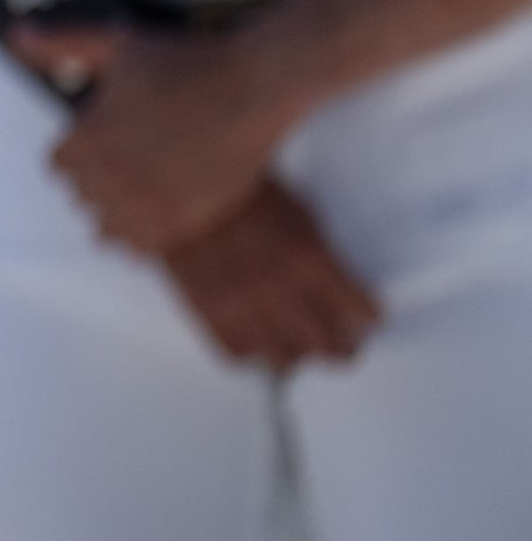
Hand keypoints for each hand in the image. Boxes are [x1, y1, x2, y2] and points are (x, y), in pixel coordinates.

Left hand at [29, 26, 298, 254]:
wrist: (253, 87)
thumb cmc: (182, 61)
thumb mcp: (115, 45)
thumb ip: (60, 46)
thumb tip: (16, 37)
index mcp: (88, 136)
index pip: (58, 165)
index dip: (76, 153)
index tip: (100, 143)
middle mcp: (111, 174)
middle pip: (82, 195)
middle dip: (97, 180)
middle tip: (127, 163)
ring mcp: (147, 200)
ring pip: (105, 226)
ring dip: (116, 211)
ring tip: (139, 192)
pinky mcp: (183, 219)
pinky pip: (140, 247)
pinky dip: (140, 236)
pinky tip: (157, 214)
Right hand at [156, 179, 379, 370]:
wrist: (174, 181)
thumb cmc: (240, 190)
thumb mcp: (298, 213)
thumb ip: (323, 259)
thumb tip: (342, 294)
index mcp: (308, 256)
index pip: (360, 314)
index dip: (366, 318)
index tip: (364, 317)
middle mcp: (277, 287)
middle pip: (327, 347)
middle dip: (342, 347)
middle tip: (343, 341)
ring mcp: (238, 302)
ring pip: (283, 359)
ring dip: (296, 354)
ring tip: (298, 343)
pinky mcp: (203, 308)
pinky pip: (235, 353)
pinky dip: (251, 352)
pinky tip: (256, 338)